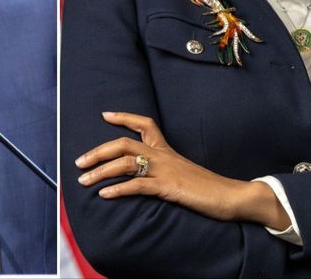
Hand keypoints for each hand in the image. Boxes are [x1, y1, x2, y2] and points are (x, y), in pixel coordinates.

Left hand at [75, 111, 289, 228]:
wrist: (232, 195)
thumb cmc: (208, 189)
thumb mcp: (184, 174)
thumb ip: (166, 172)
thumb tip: (148, 177)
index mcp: (168, 150)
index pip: (145, 124)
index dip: (124, 118)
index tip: (105, 115)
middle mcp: (164, 156)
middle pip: (124, 144)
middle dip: (97, 151)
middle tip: (78, 162)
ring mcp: (165, 170)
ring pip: (125, 163)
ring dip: (100, 171)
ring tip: (83, 181)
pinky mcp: (168, 187)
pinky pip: (137, 185)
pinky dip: (118, 189)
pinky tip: (105, 195)